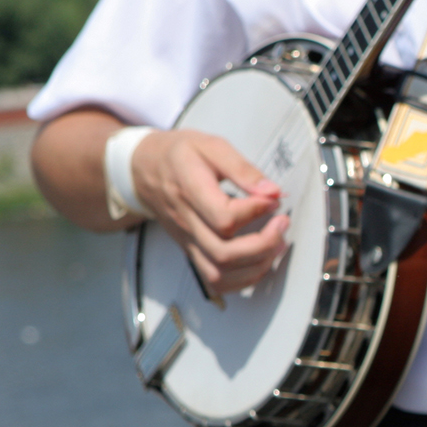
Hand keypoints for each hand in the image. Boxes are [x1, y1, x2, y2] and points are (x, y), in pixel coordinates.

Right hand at [131, 129, 289, 296]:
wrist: (144, 169)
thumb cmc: (179, 156)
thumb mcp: (210, 146)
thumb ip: (242, 169)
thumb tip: (272, 191)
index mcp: (189, 190)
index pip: (224, 217)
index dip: (256, 211)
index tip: (272, 199)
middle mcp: (186, 222)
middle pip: (224, 253)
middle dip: (264, 244)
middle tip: (282, 223)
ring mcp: (188, 241)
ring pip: (220, 272)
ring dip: (256, 265)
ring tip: (277, 243)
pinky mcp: (192, 251)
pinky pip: (215, 280)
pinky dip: (243, 279)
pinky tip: (261, 260)